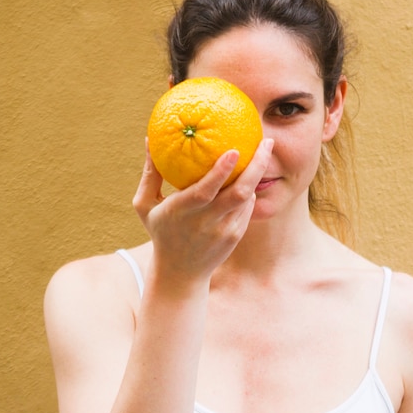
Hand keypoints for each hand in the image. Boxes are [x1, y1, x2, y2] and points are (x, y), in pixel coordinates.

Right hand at [132, 138, 273, 286]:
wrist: (179, 273)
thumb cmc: (160, 231)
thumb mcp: (145, 205)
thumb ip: (150, 174)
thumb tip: (149, 139)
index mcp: (182, 211)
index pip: (205, 191)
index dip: (221, 171)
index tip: (235, 150)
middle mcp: (206, 222)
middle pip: (238, 193)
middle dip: (257, 166)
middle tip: (267, 141)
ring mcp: (224, 231)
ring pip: (247, 198)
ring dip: (255, 174)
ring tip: (262, 151)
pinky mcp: (236, 235)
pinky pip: (248, 206)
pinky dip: (249, 190)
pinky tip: (250, 176)